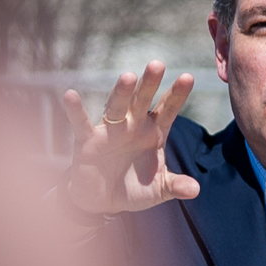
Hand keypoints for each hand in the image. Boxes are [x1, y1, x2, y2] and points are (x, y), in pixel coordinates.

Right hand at [60, 62, 199, 216]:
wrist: (103, 201)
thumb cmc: (134, 188)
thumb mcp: (158, 190)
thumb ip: (175, 185)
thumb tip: (195, 190)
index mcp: (153, 132)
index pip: (167, 109)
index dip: (177, 95)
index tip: (188, 77)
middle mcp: (133, 125)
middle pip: (142, 100)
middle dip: (149, 83)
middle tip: (157, 64)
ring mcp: (110, 131)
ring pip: (116, 107)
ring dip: (122, 92)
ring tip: (128, 76)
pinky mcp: (88, 141)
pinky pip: (81, 124)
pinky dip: (75, 111)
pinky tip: (70, 95)